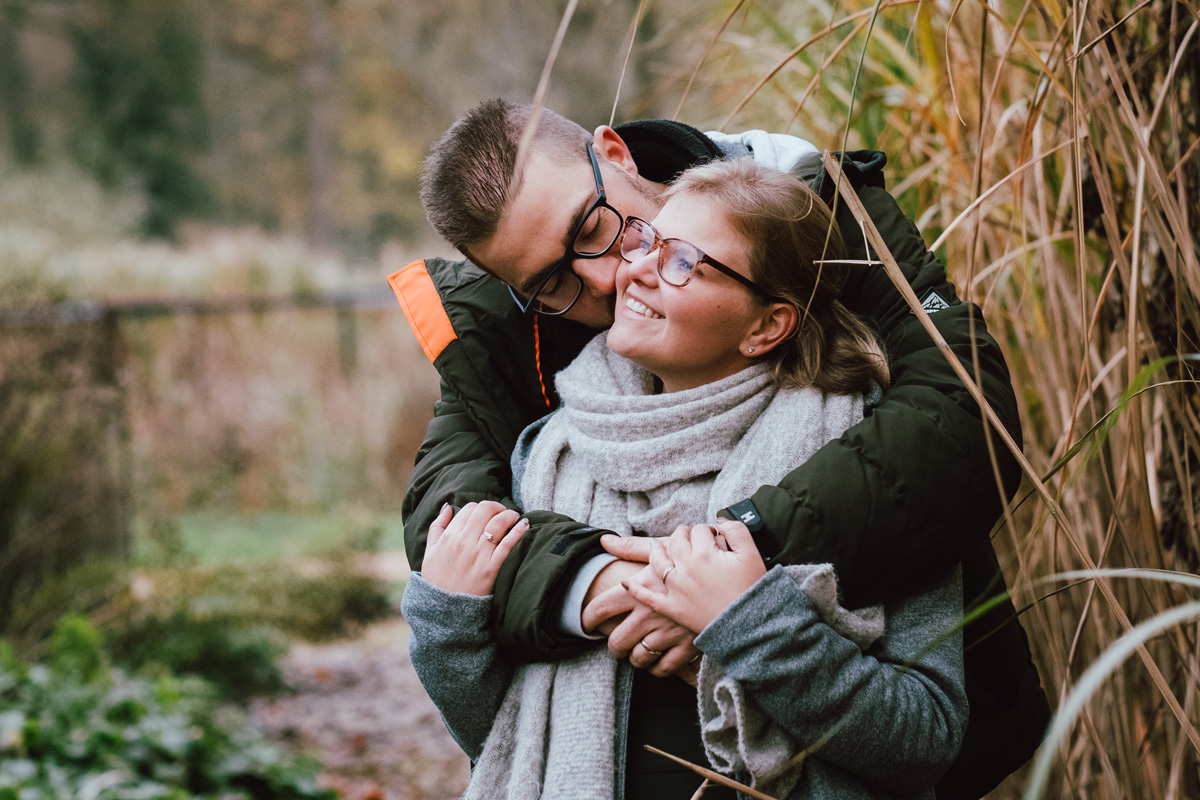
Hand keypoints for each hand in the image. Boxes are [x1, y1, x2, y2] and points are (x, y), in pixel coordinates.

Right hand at [421, 501, 528, 595]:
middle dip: (497, 507)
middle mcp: (464, 542)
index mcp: (449, 536)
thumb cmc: (437, 580)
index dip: (480, 508)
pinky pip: (508, 544)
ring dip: (510, 515)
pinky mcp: (491, 568)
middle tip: (503, 512)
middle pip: (485, 510)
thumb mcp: (430, 552)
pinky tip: (524, 525)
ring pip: (498, 523)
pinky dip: (518, 531)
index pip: (469, 508)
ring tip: (514, 517)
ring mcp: (479, 555)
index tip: (486, 514)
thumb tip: (447, 507)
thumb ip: (437, 527)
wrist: (445, 610)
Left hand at [589, 533, 698, 676]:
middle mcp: (650, 613)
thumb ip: (631, 547)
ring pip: (638, 658)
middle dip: (614, 645)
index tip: (586, 623)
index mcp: (640, 589)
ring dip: (635, 658)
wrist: (733, 577)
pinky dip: (658, 669)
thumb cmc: (695, 559)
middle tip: (616, 642)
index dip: (588, 618)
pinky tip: (658, 662)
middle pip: (616, 641)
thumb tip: (603, 542)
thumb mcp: (662, 548)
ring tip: (637, 652)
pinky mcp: (686, 648)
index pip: (600, 608)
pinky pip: (664, 669)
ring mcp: (667, 633)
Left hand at [623, 519, 765, 633]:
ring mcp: (677, 589)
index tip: (712, 537)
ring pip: (658, 562)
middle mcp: (686, 568)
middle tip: (687, 537)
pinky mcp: (673, 609)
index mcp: (704, 553)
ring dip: (657, 551)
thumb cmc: (752, 590)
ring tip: (659, 548)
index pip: (699, 531)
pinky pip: (648, 598)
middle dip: (681, 535)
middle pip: (676, 542)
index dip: (706, 531)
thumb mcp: (751, 554)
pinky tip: (626, 583)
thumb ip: (736, 530)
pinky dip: (635, 590)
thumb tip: (720, 519)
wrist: (750, 626)